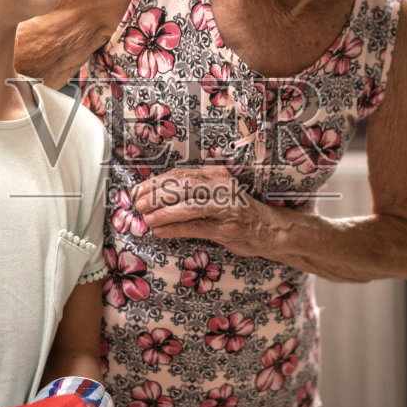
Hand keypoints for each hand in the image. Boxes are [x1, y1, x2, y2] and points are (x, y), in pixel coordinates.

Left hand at [132, 166, 266, 254]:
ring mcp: (226, 207)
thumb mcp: (216, 194)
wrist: (269, 230)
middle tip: (138, 204)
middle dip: (156, 195)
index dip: (155, 182)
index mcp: (215, 174)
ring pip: (188, 206)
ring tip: (146, 219)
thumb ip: (192, 192)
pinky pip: (196, 227)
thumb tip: (154, 196)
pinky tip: (160, 232)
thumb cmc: (236, 212)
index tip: (138, 191)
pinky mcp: (227, 228)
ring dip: (163, 213)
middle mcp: (221, 187)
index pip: (180, 174)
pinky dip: (175, 229)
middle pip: (182, 186)